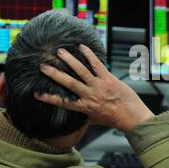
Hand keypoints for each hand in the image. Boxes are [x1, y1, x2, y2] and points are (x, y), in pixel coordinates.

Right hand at [35, 44, 153, 131]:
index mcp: (84, 107)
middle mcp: (90, 95)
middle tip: (43, 66)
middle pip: (68, 83)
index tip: (36, 94)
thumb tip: (74, 118)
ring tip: (59, 52)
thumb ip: (84, 116)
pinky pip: (97, 64)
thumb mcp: (94, 120)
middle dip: (54, 74)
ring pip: (81, 71)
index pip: (63, 102)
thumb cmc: (114, 119)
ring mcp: (99, 86)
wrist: (132, 116)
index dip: (49, 98)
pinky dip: (89, 55)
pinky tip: (81, 47)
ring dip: (69, 60)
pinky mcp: (108, 78)